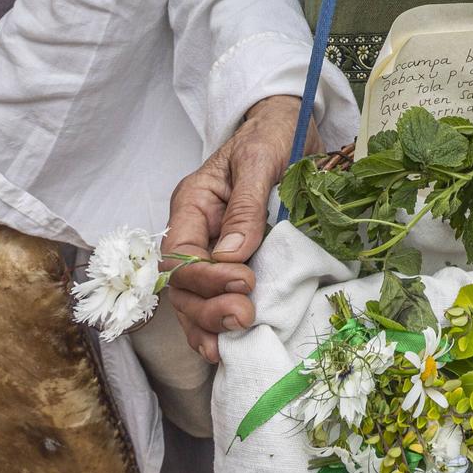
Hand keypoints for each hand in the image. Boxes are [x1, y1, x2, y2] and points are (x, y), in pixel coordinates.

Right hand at [164, 96, 319, 362]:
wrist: (292, 124)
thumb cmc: (271, 135)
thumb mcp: (259, 160)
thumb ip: (245, 206)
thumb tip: (232, 256)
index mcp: (193, 204)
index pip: (180, 254)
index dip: (205, 278)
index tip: (245, 283)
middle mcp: (198, 231)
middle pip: (183, 285)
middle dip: (207, 309)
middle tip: (245, 317)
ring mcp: (215, 249)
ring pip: (194, 300)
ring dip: (209, 326)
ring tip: (230, 346)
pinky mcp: (240, 262)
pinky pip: (218, 299)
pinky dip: (219, 326)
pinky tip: (228, 348)